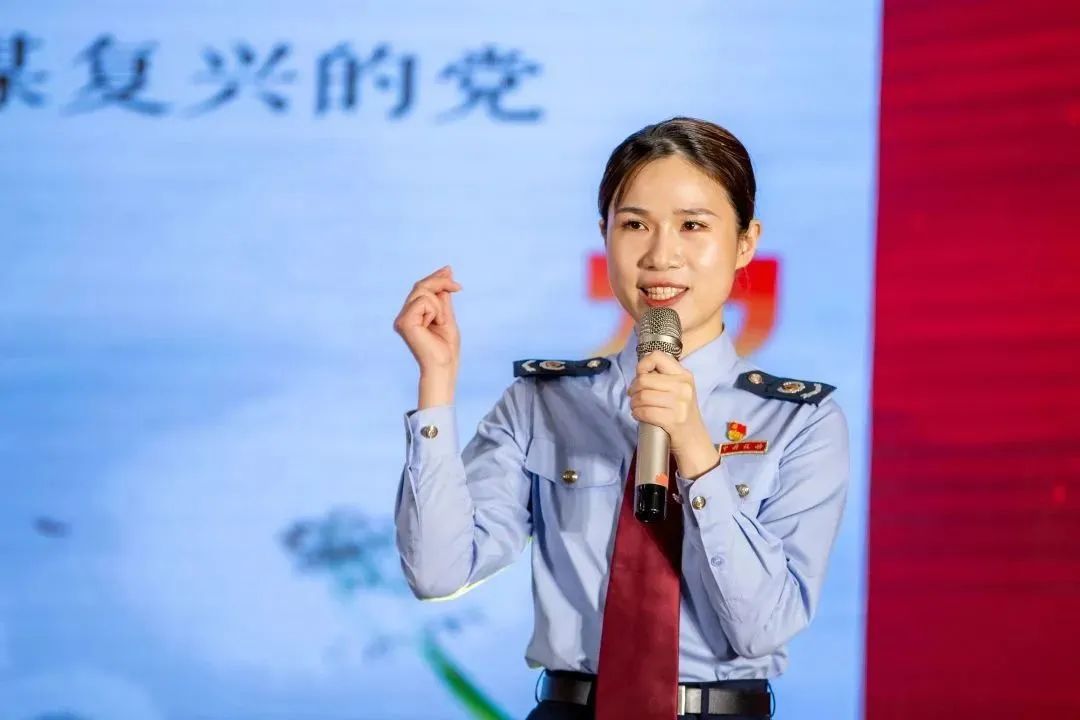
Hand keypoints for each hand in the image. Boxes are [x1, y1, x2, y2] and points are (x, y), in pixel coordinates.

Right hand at [393, 266, 461, 405]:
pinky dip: (435, 310)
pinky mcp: (404, 322)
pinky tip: (435, 323)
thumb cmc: (446, 347)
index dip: (436, 278)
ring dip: (439, 305)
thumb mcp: (447, 315)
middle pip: (420, 286)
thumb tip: (445, 272)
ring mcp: (402, 319)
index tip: (449, 270)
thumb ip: (442, 296)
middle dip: (440, 282)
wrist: (444, 366)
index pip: (420, 288)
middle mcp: (403, 316)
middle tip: (458, 287)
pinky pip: (424, 302)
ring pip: (423, 292)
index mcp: (411, 315)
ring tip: (441, 321)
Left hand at [628, 351, 718, 479]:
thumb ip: (663, 378)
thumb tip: (639, 372)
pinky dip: (637, 413)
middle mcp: (683, 386)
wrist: (694, 440)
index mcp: (684, 375)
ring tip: (636, 407)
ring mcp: (680, 403)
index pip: (657, 356)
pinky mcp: (674, 420)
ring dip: (633, 403)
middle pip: (645, 379)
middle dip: (633, 388)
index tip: (641, 376)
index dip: (643, 365)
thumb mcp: (679, 390)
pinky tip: (638, 415)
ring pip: (643, 396)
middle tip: (634, 396)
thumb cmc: (682, 413)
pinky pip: (645, 411)